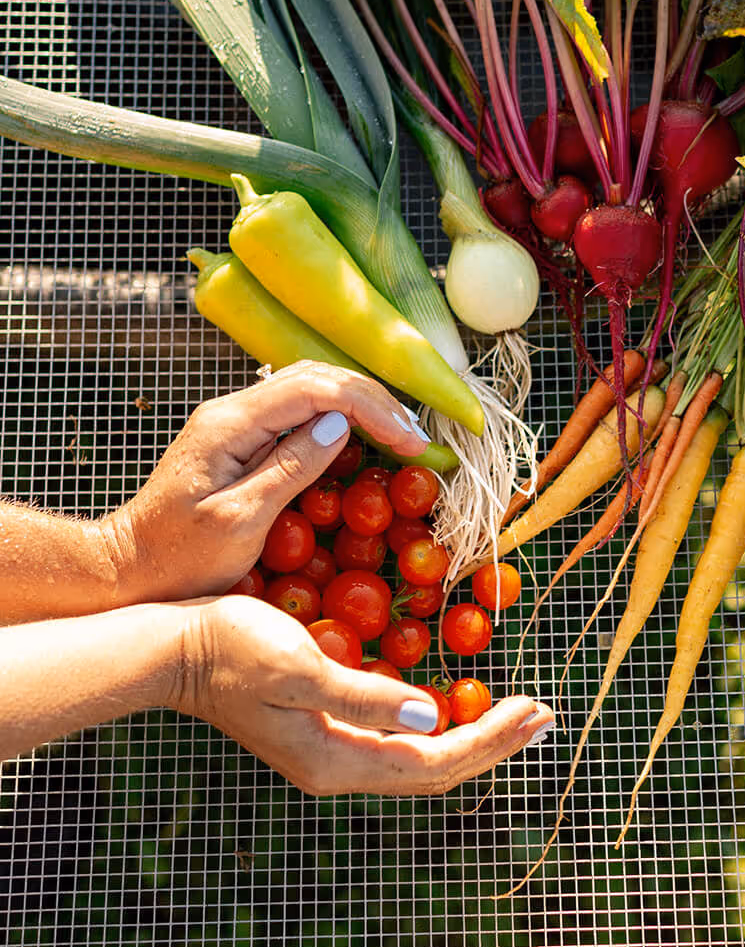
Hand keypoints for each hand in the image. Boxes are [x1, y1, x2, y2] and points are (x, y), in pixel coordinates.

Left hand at [109, 361, 429, 603]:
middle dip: (374, 401)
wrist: (127, 569)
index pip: (316, 389)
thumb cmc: (178, 558)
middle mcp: (233, 410)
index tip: (410, 441)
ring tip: (400, 434)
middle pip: (317, 377)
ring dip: (360, 405)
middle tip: (416, 437)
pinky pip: (297, 412)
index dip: (372, 408)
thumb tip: (337, 426)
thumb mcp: (238, 522)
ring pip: (309, 388)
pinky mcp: (240, 439)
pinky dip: (337, 418)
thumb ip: (288, 469)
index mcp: (231, 423)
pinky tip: (362, 439)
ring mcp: (236, 422)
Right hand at [174, 594, 555, 794]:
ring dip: (471, 734)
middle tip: (542, 715)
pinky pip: (397, 737)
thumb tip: (432, 717)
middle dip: (493, 743)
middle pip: (434, 770)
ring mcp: (331, 748)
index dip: (489, 741)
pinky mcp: (325, 725)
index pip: (434, 764)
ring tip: (515, 712)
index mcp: (336, 758)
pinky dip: (438, 722)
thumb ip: (366, 696)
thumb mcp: (300, 668)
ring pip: (419, 757)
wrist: (176, 648)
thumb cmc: (234, 648)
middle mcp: (339, 764)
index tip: (534, 711)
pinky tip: (454, 701)